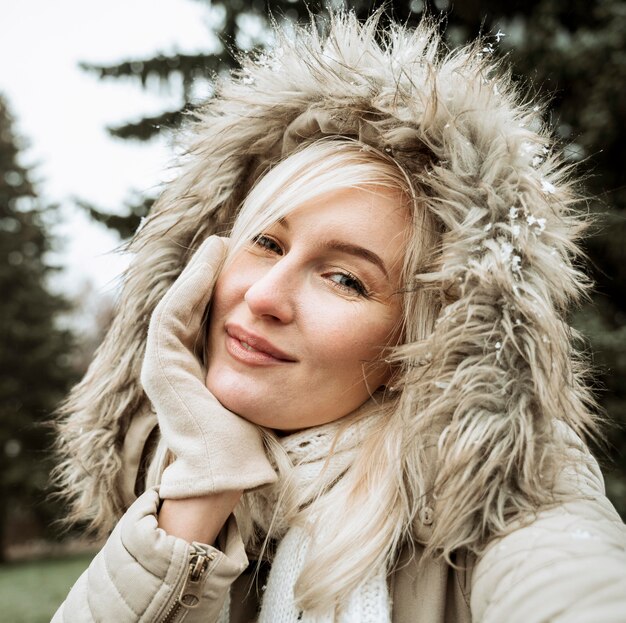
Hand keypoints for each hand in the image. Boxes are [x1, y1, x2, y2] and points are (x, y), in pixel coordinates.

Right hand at [141, 236, 276, 498]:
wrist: (230, 470)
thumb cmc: (250, 434)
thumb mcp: (257, 386)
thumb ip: (261, 361)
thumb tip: (288, 337)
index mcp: (194, 365)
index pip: (202, 313)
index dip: (217, 284)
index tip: (241, 258)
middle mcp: (174, 361)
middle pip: (188, 304)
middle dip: (206, 272)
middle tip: (228, 243)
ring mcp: (163, 363)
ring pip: (178, 303)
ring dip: (197, 271)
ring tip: (219, 244)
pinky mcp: (162, 367)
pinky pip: (175, 314)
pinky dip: (190, 286)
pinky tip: (211, 262)